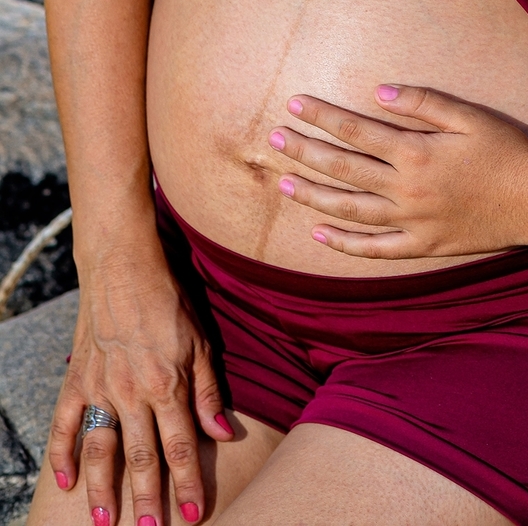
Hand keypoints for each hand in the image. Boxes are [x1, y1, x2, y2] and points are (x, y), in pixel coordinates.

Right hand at [46, 251, 230, 523]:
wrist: (124, 267)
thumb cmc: (169, 300)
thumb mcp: (201, 341)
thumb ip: (209, 392)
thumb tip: (223, 434)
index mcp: (168, 384)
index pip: (181, 446)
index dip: (187, 483)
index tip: (192, 514)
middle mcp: (133, 392)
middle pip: (142, 456)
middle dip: (149, 497)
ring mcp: (102, 388)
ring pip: (103, 449)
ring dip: (105, 488)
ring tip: (108, 521)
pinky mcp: (78, 380)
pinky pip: (66, 424)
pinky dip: (64, 454)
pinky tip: (68, 482)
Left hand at [270, 86, 527, 256]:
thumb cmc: (509, 150)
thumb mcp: (471, 116)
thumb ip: (425, 102)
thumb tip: (379, 93)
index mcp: (416, 152)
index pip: (356, 131)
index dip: (323, 117)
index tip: (295, 104)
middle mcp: (406, 189)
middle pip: (343, 168)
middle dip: (305, 151)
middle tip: (273, 139)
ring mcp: (412, 222)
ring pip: (350, 210)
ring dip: (314, 196)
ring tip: (285, 182)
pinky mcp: (423, 246)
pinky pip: (374, 250)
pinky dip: (344, 245)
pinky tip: (319, 234)